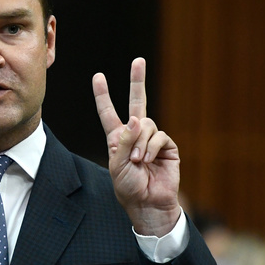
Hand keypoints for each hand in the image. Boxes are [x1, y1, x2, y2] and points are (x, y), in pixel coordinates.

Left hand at [93, 57, 180, 236]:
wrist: (148, 203)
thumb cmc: (129, 187)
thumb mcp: (118, 164)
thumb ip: (125, 140)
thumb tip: (137, 118)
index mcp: (118, 139)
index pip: (109, 113)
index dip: (103, 96)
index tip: (98, 76)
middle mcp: (136, 135)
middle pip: (137, 102)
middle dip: (137, 81)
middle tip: (138, 61)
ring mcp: (152, 139)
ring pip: (147, 124)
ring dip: (140, 142)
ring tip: (138, 160)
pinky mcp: (167, 146)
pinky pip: (159, 136)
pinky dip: (151, 147)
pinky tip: (148, 160)